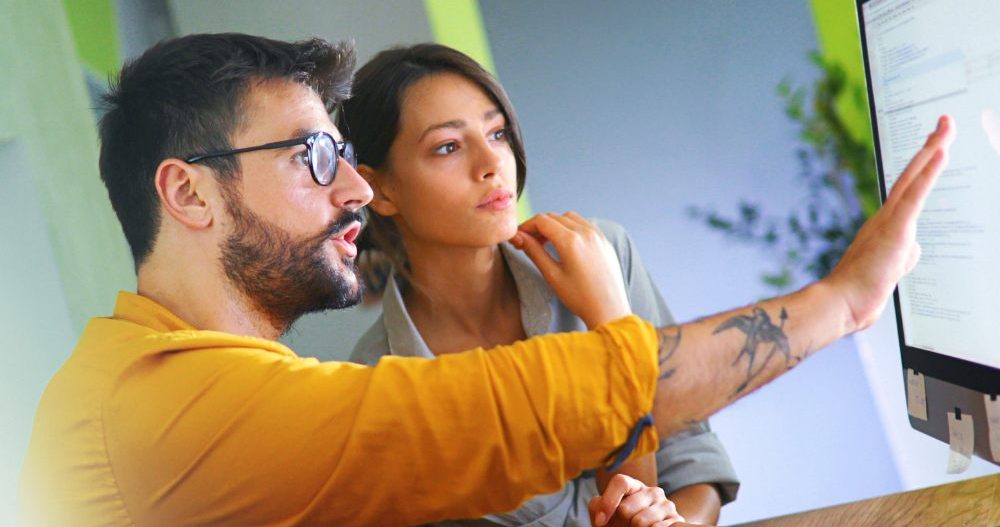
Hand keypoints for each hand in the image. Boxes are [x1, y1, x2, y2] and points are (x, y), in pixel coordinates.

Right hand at [510, 212, 630, 327]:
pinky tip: (565, 243)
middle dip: (539, 226)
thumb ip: (534, 251)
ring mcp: (598, 235)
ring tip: (547, 243)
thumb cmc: (580, 297)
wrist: (609, 309)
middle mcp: (586, 232)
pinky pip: (584, 224)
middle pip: (554, 217)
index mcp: (571, 241)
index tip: (519, 236)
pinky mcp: (605, 240)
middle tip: (529, 241)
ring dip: (555, 224)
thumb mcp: (552, 275)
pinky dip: (570, 227)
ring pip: (569, 217)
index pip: (542, 221)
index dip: (526, 226)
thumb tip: (519, 237)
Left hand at [589, 474, 685, 526]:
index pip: (620, 482)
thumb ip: (598, 507)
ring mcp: (667, 505)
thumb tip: (601, 517)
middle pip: (625, 509)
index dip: (608, 502)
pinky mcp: (676, 520)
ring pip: (640, 522)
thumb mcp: (608, 513)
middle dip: (619, 524)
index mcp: (635, 486)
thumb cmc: (623, 523)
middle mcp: (653, 492)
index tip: (599, 522)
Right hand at [824, 115, 955, 330]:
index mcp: (885, 226)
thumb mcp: (892, 271)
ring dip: (932, 150)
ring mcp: (889, 221)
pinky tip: (940, 154)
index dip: (923, 165)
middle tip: (944, 122)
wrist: (843, 303)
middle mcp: (886, 217)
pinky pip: (915, 197)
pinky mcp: (895, 230)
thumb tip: (916, 247)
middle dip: (931, 146)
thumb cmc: (861, 292)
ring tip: (945, 128)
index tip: (935, 144)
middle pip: (912, 174)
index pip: (909, 188)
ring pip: (914, 179)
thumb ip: (904, 255)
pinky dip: (928, 174)